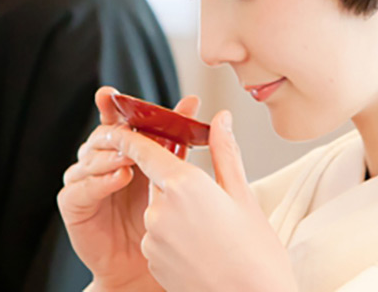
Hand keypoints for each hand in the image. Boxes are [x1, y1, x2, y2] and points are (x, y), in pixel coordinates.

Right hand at [58, 87, 199, 291]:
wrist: (145, 264)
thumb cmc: (157, 217)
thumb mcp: (171, 171)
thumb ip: (176, 137)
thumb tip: (191, 100)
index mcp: (119, 149)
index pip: (113, 119)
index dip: (110, 104)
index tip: (111, 93)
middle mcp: (97, 161)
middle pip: (100, 136)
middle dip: (114, 130)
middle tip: (130, 129)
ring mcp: (82, 180)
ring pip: (90, 157)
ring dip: (111, 154)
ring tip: (131, 156)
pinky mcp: (72, 204)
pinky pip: (82, 187)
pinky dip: (101, 180)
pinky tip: (120, 177)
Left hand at [107, 111, 297, 291]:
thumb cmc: (256, 253)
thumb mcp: (244, 196)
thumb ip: (225, 152)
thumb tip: (221, 118)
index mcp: (184, 185)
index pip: (145, 150)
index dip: (131, 136)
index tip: (120, 127)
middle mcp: (160, 209)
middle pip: (157, 182)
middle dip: (176, 184)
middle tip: (211, 202)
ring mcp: (153, 237)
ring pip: (158, 210)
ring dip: (176, 212)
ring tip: (211, 232)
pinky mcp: (152, 260)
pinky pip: (157, 236)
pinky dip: (172, 237)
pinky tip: (200, 249)